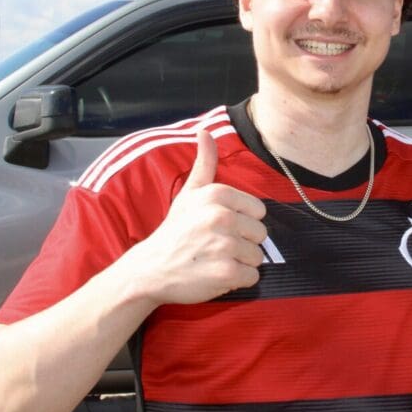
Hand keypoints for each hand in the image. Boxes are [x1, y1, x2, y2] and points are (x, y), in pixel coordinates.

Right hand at [129, 129, 267, 305]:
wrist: (150, 269)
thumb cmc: (175, 230)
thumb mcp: (189, 193)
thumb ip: (204, 162)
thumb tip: (205, 131)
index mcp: (218, 195)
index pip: (259, 211)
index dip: (243, 222)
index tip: (220, 227)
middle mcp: (223, 217)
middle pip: (261, 235)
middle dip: (243, 243)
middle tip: (216, 246)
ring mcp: (225, 246)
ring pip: (258, 257)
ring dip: (239, 263)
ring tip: (214, 260)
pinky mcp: (226, 273)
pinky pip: (252, 277)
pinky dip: (237, 280)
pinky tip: (215, 274)